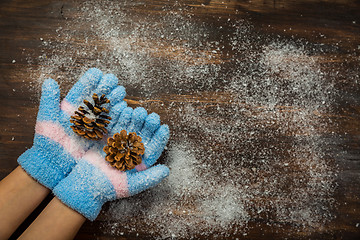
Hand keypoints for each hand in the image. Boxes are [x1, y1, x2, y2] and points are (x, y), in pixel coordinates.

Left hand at [18, 68, 126, 188]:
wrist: (54, 165)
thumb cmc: (48, 143)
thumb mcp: (47, 120)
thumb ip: (49, 100)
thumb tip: (49, 81)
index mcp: (70, 109)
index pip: (81, 91)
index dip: (90, 82)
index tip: (98, 72)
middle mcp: (83, 116)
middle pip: (96, 99)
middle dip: (105, 88)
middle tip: (114, 79)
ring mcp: (92, 126)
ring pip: (104, 110)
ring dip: (113, 100)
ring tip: (121, 90)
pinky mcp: (99, 137)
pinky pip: (109, 125)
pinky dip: (117, 116)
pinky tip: (124, 107)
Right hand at [53, 107, 169, 219]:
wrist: (82, 186)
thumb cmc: (108, 189)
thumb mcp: (131, 186)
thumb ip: (149, 178)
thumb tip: (167, 170)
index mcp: (141, 160)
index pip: (154, 146)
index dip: (159, 137)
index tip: (163, 127)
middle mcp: (132, 149)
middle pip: (143, 133)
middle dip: (148, 124)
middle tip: (151, 116)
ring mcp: (119, 141)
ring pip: (129, 126)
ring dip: (134, 117)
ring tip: (139, 111)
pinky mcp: (106, 136)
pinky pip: (113, 123)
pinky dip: (117, 116)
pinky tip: (123, 107)